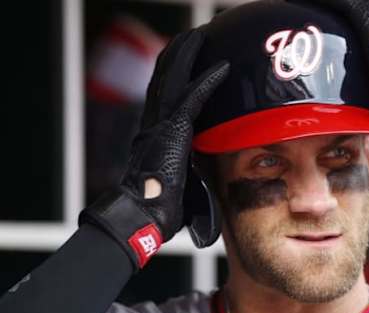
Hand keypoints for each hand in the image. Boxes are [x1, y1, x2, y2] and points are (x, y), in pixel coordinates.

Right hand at [80, 29, 229, 269]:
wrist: (143, 216)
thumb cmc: (160, 209)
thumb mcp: (179, 185)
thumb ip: (190, 174)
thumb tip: (203, 186)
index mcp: (156, 136)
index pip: (164, 99)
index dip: (172, 78)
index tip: (182, 66)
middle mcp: (154, 125)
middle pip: (164, 80)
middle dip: (176, 58)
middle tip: (189, 40)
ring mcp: (161, 125)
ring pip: (173, 80)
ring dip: (186, 56)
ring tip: (196, 37)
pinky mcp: (174, 130)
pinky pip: (193, 98)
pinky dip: (207, 81)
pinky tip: (221, 68)